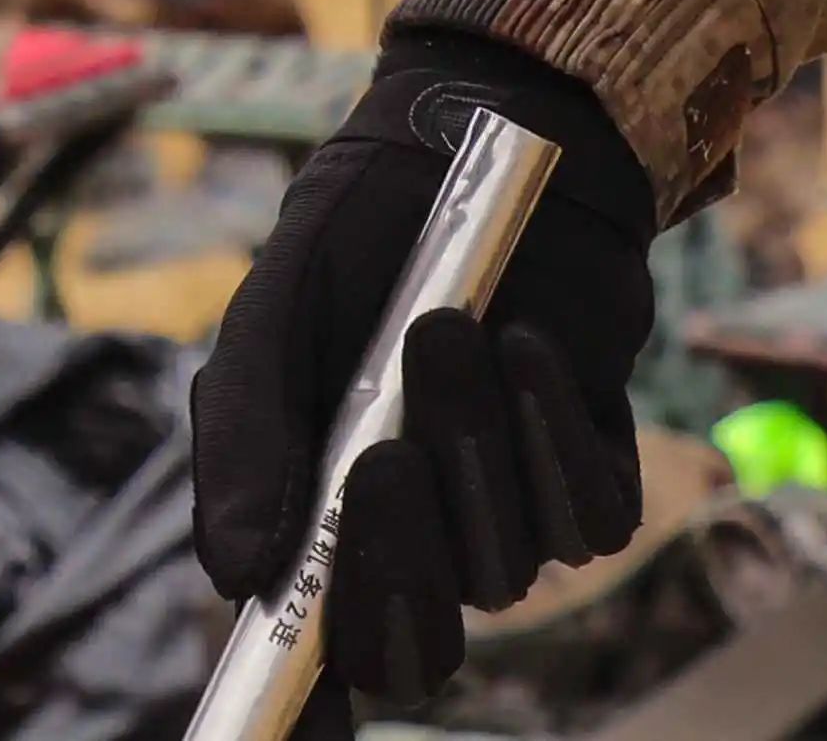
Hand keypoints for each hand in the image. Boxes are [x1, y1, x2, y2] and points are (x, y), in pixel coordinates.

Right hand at [191, 29, 658, 730]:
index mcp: (322, 525)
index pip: (311, 665)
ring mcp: (507, 520)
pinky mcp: (590, 481)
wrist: (489, 144)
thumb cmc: (361, 233)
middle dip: (396, 564)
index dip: (299, 712)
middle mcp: (415, 545)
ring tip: (447, 324)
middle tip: (378, 457)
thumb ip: (245, 431)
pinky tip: (527, 341)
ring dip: (474, 443)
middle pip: (413, 651)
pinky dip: (553, 427)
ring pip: (504, 566)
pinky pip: (587, 516)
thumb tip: (236, 572)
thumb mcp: (273, 311)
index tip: (290, 728)